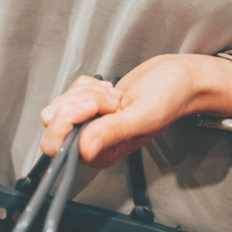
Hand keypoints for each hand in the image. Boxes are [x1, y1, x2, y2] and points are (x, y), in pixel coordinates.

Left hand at [40, 54, 225, 166]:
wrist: (179, 78)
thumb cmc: (170, 98)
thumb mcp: (142, 116)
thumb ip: (111, 132)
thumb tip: (84, 149)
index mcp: (101, 154)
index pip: (56, 146)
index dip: (67, 121)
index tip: (94, 106)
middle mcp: (91, 142)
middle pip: (52, 123)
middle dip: (78, 102)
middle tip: (110, 98)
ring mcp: (88, 124)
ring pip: (59, 104)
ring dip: (85, 92)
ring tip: (114, 95)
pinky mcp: (87, 106)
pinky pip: (70, 91)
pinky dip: (88, 84)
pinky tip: (110, 89)